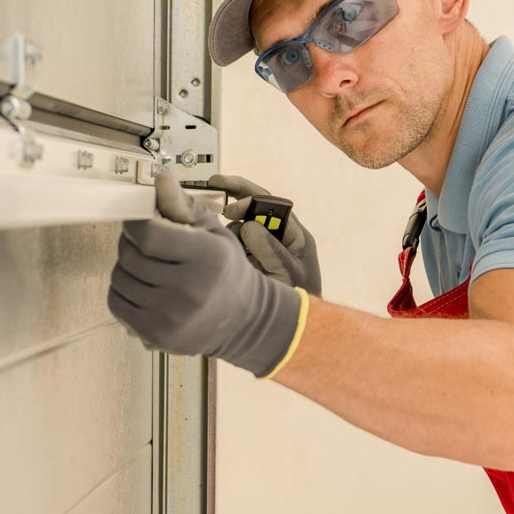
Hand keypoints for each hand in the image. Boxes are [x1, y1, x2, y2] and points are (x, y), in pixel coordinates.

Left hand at [106, 170, 303, 376]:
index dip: (135, 223)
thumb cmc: (224, 270)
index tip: (139, 221)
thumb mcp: (213, 232)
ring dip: (125, 266)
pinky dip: (121, 290)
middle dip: (129, 243)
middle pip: (129, 257)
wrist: (242, 320)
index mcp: (206, 257)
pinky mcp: (155, 335)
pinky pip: (116, 302)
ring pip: (119, 279)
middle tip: (144, 243)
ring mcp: (170, 317)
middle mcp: (189, 290)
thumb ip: (183, 205)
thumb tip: (160, 179)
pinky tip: (141, 287)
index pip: (148, 234)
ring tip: (146, 266)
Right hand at [208, 174, 322, 295]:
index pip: (271, 204)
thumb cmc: (299, 302)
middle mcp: (278, 237)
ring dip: (228, 232)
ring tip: (223, 248)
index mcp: (294, 235)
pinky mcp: (248, 262)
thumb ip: (271, 249)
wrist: (293, 331)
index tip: (230, 210)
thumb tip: (249, 226)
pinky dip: (224, 245)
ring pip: (239, 228)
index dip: (250, 200)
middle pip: (256, 206)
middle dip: (235, 194)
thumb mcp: (289, 274)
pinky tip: (219, 254)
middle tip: (214, 183)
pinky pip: (233, 246)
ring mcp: (261, 249)